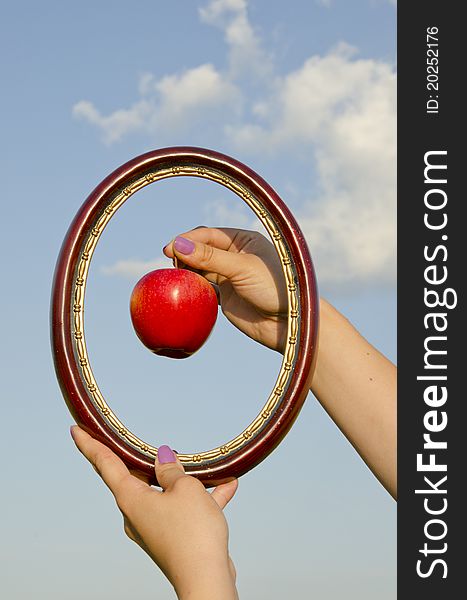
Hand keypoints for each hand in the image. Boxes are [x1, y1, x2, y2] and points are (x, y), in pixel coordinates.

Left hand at [70, 426, 238, 599]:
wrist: (207, 580)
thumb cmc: (192, 533)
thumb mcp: (185, 488)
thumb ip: (172, 469)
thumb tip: (163, 458)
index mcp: (130, 498)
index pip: (104, 463)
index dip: (90, 445)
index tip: (75, 430)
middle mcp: (136, 513)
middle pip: (135, 477)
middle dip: (147, 459)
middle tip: (145, 442)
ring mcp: (154, 527)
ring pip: (166, 493)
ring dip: (187, 479)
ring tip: (208, 466)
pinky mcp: (172, 537)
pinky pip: (184, 509)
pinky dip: (203, 498)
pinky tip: (227, 486)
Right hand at [163, 228, 287, 351]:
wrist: (290, 324)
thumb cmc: (275, 288)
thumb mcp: (243, 268)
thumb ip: (210, 257)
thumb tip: (178, 245)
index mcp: (244, 241)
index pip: (209, 235)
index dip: (188, 240)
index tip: (170, 249)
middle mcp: (235, 256)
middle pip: (201, 251)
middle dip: (185, 255)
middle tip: (171, 264)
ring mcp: (230, 277)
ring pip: (200, 270)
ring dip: (187, 273)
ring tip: (175, 279)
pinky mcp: (225, 298)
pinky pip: (203, 290)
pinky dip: (192, 290)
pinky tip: (182, 293)